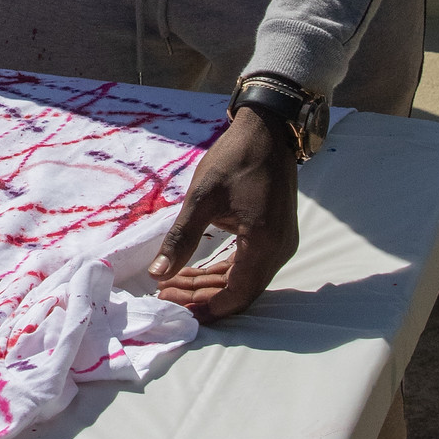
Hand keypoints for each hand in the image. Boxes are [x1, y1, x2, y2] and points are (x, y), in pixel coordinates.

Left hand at [149, 105, 298, 323]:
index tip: (173, 306)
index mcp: (263, 242)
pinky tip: (197, 269)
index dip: (205, 308)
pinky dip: (226, 271)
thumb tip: (156, 275)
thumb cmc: (234, 159)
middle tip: (167, 293)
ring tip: (175, 283)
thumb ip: (181, 239)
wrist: (268, 131)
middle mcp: (279, 249)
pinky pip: (252, 266)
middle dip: (203, 297)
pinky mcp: (278, 236)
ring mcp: (282, 243)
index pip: (235, 295)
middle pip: (241, 292)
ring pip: (246, 281)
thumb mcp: (202, 197)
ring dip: (212, 285)